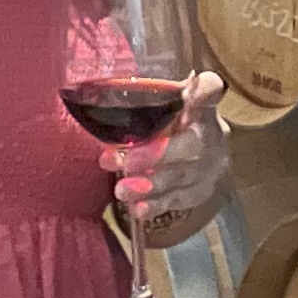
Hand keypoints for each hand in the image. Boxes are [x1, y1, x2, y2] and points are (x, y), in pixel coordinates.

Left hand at [107, 69, 228, 249]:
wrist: (194, 159)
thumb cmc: (166, 127)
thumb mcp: (161, 111)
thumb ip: (142, 105)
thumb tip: (86, 97)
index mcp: (199, 105)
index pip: (211, 89)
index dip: (204, 90)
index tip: (188, 89)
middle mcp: (211, 133)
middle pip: (193, 143)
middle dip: (159, 154)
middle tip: (127, 163)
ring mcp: (211, 165)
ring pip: (184, 176)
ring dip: (151, 185)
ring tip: (121, 190)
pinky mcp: (203, 190)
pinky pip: (181, 200)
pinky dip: (157, 205)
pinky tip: (138, 208)